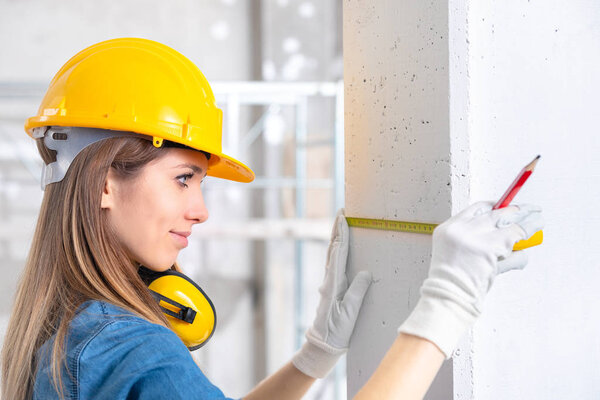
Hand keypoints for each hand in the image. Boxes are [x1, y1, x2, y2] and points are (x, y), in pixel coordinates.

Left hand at [292, 209, 372, 377]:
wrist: (323, 344)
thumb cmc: (336, 331)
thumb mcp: (350, 313)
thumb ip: (356, 292)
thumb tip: (365, 272)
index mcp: (333, 284)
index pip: (338, 254)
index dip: (342, 235)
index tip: (343, 219)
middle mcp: (329, 280)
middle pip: (333, 249)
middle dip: (337, 230)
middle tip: (341, 212)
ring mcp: (330, 283)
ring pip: (332, 255)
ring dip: (336, 237)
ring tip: (340, 223)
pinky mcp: (332, 288)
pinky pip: (335, 264)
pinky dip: (337, 251)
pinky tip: (340, 247)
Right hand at [398, 202, 543, 357]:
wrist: (448, 295)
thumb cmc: (451, 280)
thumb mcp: (453, 252)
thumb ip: (472, 239)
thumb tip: (501, 232)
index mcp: (449, 228)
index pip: (477, 209)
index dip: (496, 205)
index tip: (508, 206)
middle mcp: (462, 229)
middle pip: (496, 213)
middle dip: (517, 210)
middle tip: (530, 209)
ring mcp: (476, 238)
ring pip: (509, 224)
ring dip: (528, 222)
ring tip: (539, 220)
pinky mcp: (491, 249)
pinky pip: (514, 244)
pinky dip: (524, 247)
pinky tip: (531, 242)